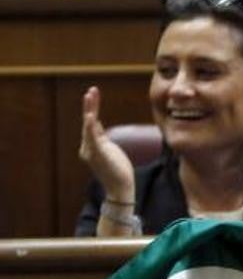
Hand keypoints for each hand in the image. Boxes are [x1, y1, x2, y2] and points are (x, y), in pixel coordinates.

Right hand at [79, 86, 135, 202]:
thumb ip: (100, 137)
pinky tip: (90, 117)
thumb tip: (95, 123)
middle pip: (88, 122)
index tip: (93, 94)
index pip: (91, 123)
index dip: (92, 108)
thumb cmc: (116, 170)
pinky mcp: (97, 155)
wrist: (120, 188)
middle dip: (90, 105)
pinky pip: (92, 138)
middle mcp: (87, 147)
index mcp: (91, 145)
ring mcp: (91, 151)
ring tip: (90, 96)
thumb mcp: (109, 149)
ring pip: (89, 127)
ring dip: (90, 110)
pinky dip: (90, 127)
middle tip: (91, 91)